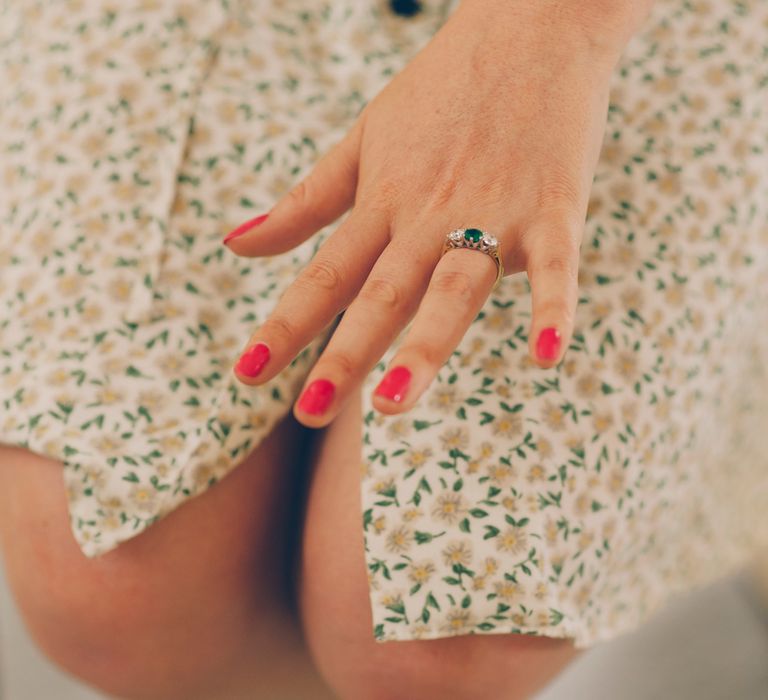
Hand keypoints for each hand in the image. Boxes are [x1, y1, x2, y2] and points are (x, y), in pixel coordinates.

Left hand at [224, 0, 632, 427]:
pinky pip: (556, 265)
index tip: (246, 375)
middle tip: (310, 412)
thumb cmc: (441, 91)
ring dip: (424, 347)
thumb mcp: (361, 142)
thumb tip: (234, 244)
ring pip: (452, 288)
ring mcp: (493, 211)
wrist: (531, 25)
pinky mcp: (555, 207)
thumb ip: (305, 202)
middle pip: (381, 293)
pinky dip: (554, 307)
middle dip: (344, 355)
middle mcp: (428, 214)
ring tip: (390, 406)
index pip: (325, 274)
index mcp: (382, 201)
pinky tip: (547, 357)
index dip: (285, 325)